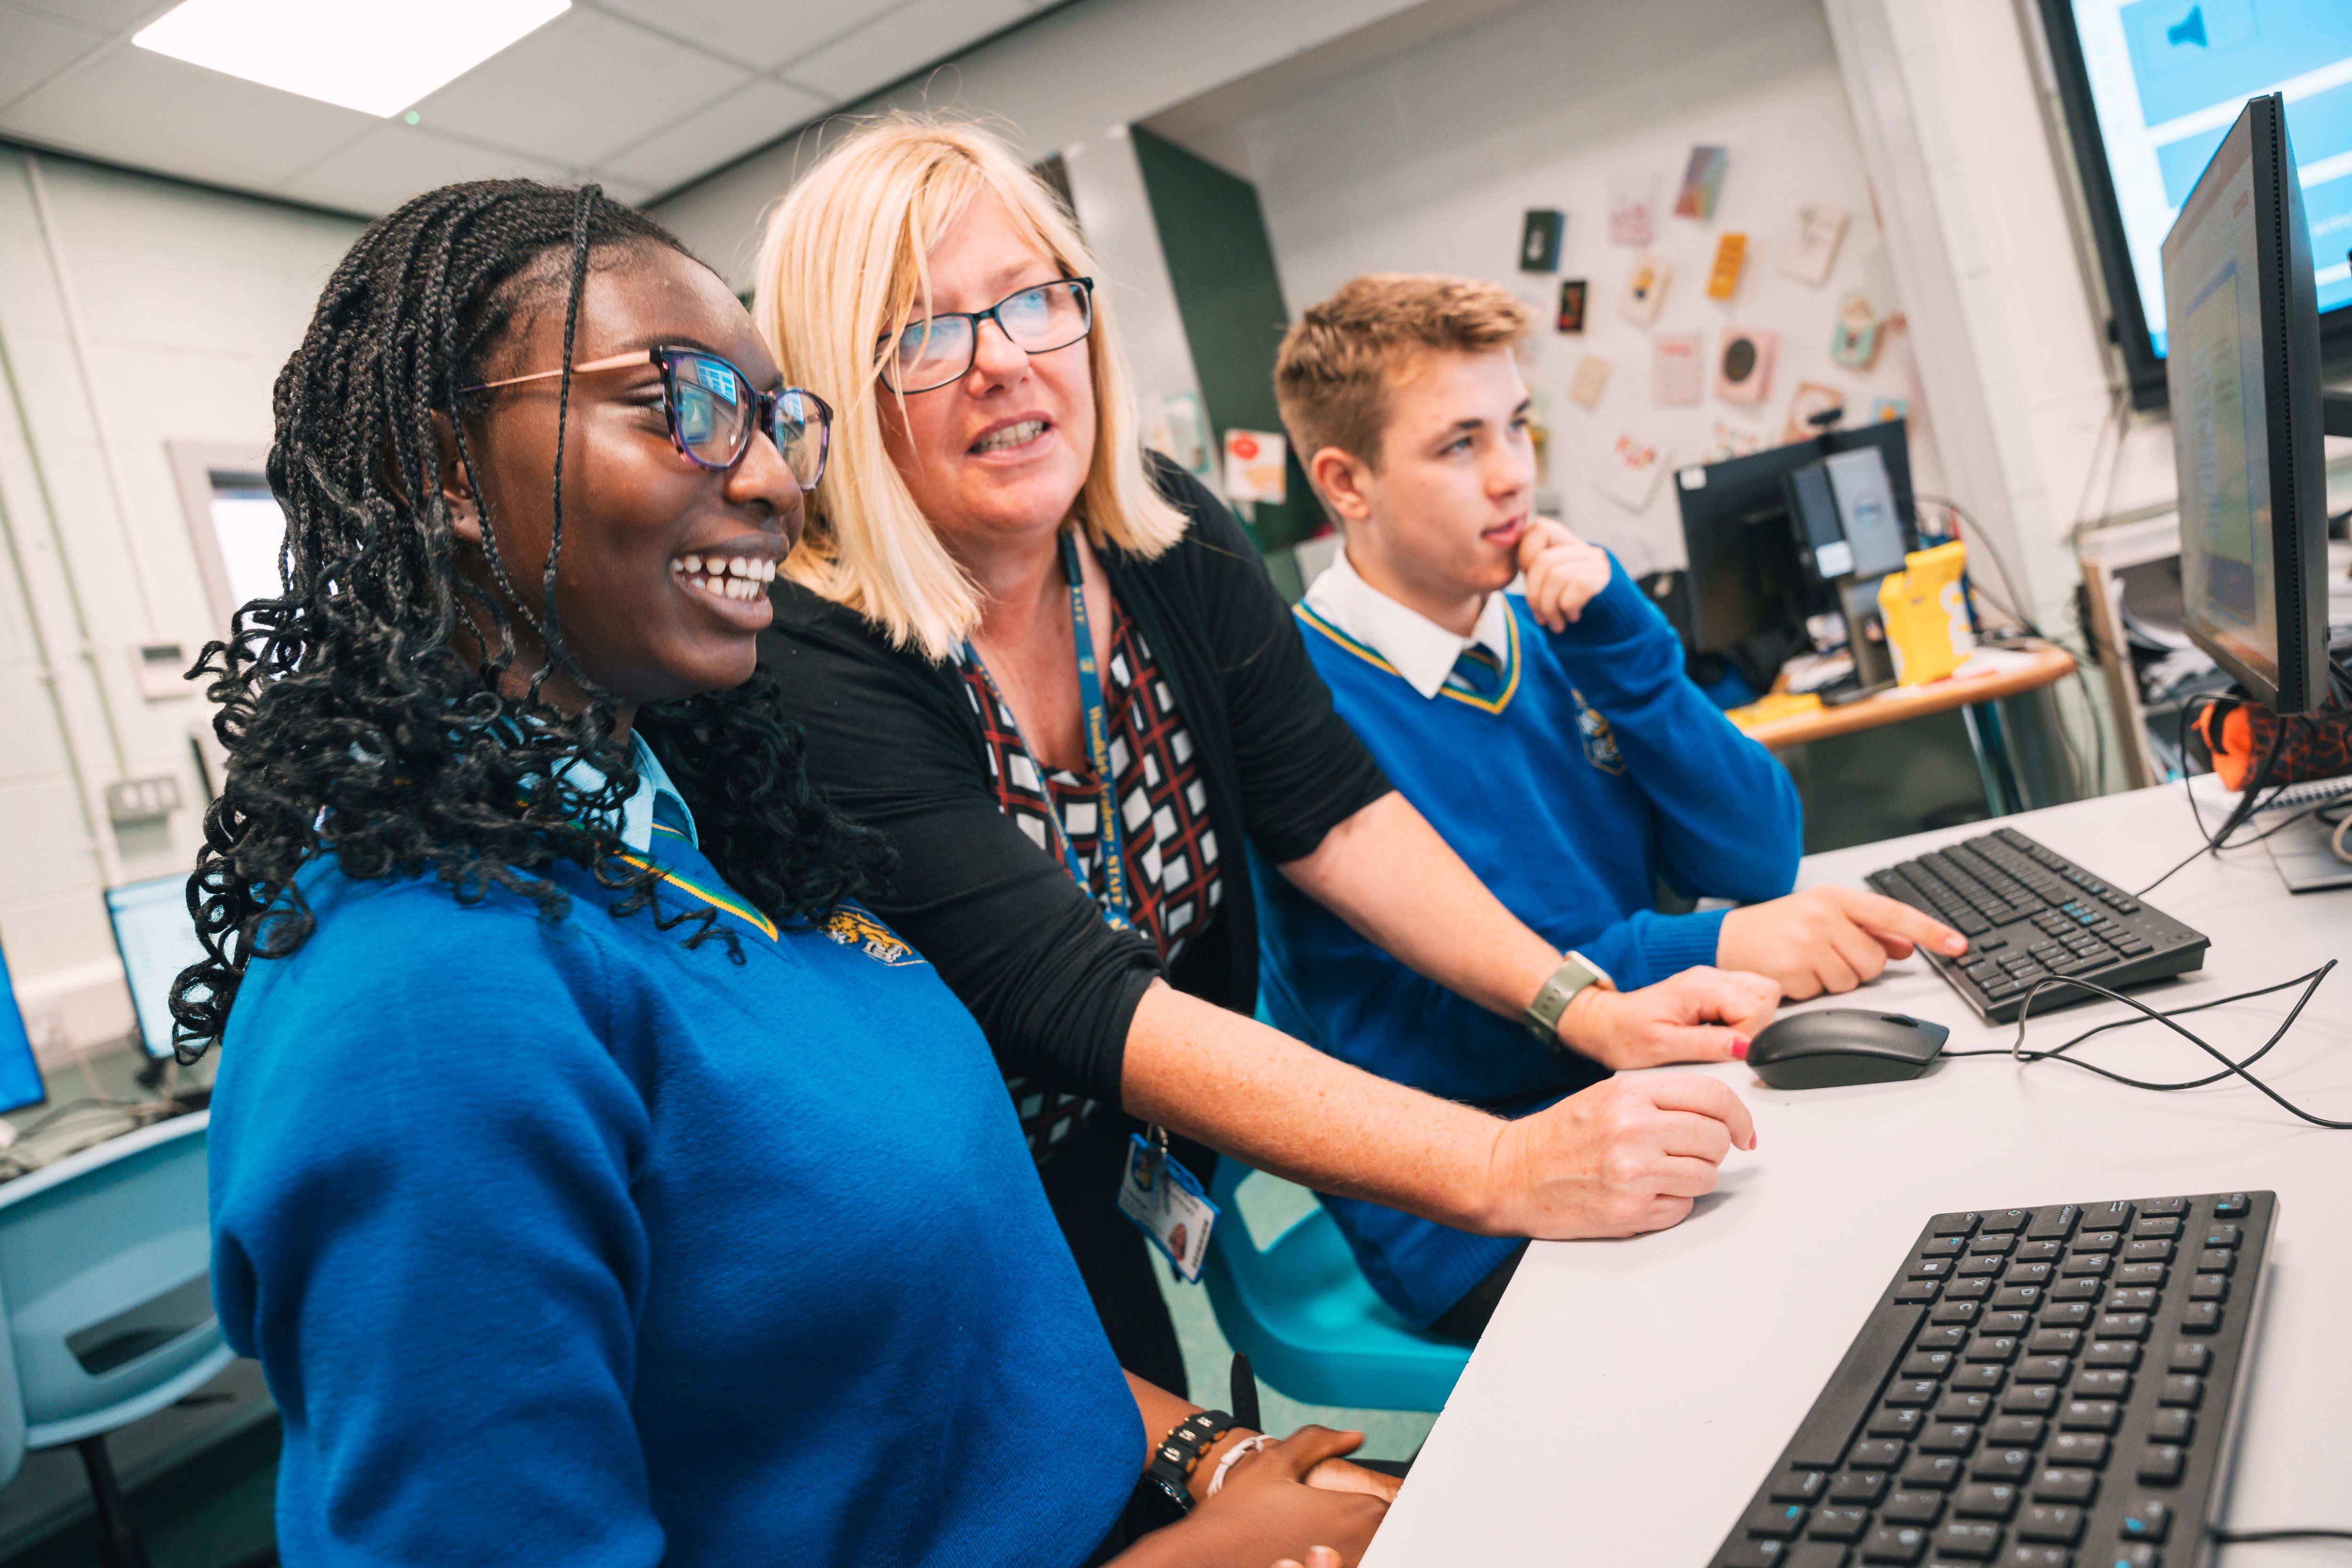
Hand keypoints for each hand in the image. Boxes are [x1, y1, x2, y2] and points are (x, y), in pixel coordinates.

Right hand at [1139, 1427, 1385, 1567]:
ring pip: (1370, 1557)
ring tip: (1319, 1544)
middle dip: (1369, 1533)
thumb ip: (1318, 1441)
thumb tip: (1352, 1437)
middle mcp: (1361, 1548)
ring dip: (1355, 1551)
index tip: (1353, 1509)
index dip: (1383, 1509)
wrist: (1197, 1559)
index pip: (1397, 1512)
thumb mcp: (1274, 1463)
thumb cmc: (1235, 1515)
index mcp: (1358, 1514)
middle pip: (1388, 1540)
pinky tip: (1312, 1556)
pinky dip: (1337, 1564)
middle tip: (1328, 1526)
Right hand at [1486, 1072, 1756, 1238]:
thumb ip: (1660, 1099)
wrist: (1511, 1174)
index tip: (1744, 1131)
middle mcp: (1634, 1129)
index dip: (1739, 1117)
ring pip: (1706, 1176)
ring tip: (1659, 1173)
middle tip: (1690, 1153)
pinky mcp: (1631, 1210)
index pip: (1713, 1097)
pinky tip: (1643, 1193)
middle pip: (1716, 1139)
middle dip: (1713, 1150)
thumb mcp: (1608, 1096)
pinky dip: (1671, 1204)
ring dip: (1692, 1178)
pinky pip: (1682, 1208)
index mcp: (1630, 1094)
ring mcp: (1633, 1172)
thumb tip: (1717, 1115)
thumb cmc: (1558, 1137)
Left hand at [1516, 518, 1612, 631]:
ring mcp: (1596, 563)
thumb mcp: (1552, 586)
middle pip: (1541, 561)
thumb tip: (1513, 566)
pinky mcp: (1606, 580)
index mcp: (1567, 545)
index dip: (1525, 554)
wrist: (1614, 630)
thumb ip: (1537, 571)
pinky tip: (1573, 616)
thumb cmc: (1575, 610)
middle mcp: (1583, 549)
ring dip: (1549, 607)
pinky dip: (1567, 607)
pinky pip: (1575, 587)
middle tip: (1541, 617)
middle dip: (1533, 595)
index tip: (1529, 580)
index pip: (1538, 528)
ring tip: (1556, 623)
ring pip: (1555, 576)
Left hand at [1560, 966, 1778, 1069]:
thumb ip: (1707, 1044)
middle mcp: (1709, 977)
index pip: (1753, 1007)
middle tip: (1727, 1045)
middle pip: (1766, 993)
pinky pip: (1747, 998)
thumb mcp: (1663, 1047)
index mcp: (1698, 987)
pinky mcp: (1712, 991)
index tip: (1726, 1052)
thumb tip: (1744, 1047)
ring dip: (1753, 1020)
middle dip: (1757, 1024)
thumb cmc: (1625, 1035)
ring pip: (1761, 993)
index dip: (1747, 1036)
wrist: (1605, 1025)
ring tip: (1723, 1039)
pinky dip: (1743, 1017)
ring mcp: (1712, 982)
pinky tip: (1721, 1032)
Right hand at [1717, 886, 1966, 999]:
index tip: (1957, 945)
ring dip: (1836, 980)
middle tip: (1828, 955)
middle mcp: (1823, 916)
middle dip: (1858, 965)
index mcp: (1836, 898)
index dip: (1930, 931)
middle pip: (1874, 960)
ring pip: (1853, 980)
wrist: (1727, 939)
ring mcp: (1807, 943)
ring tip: (1809, 963)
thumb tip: (1906, 946)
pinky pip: (1826, 993)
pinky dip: (1813, 990)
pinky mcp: (1793, 970)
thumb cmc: (1778, 926)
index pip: (1894, 913)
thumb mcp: (1823, 916)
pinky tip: (1795, 974)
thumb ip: (1868, 929)